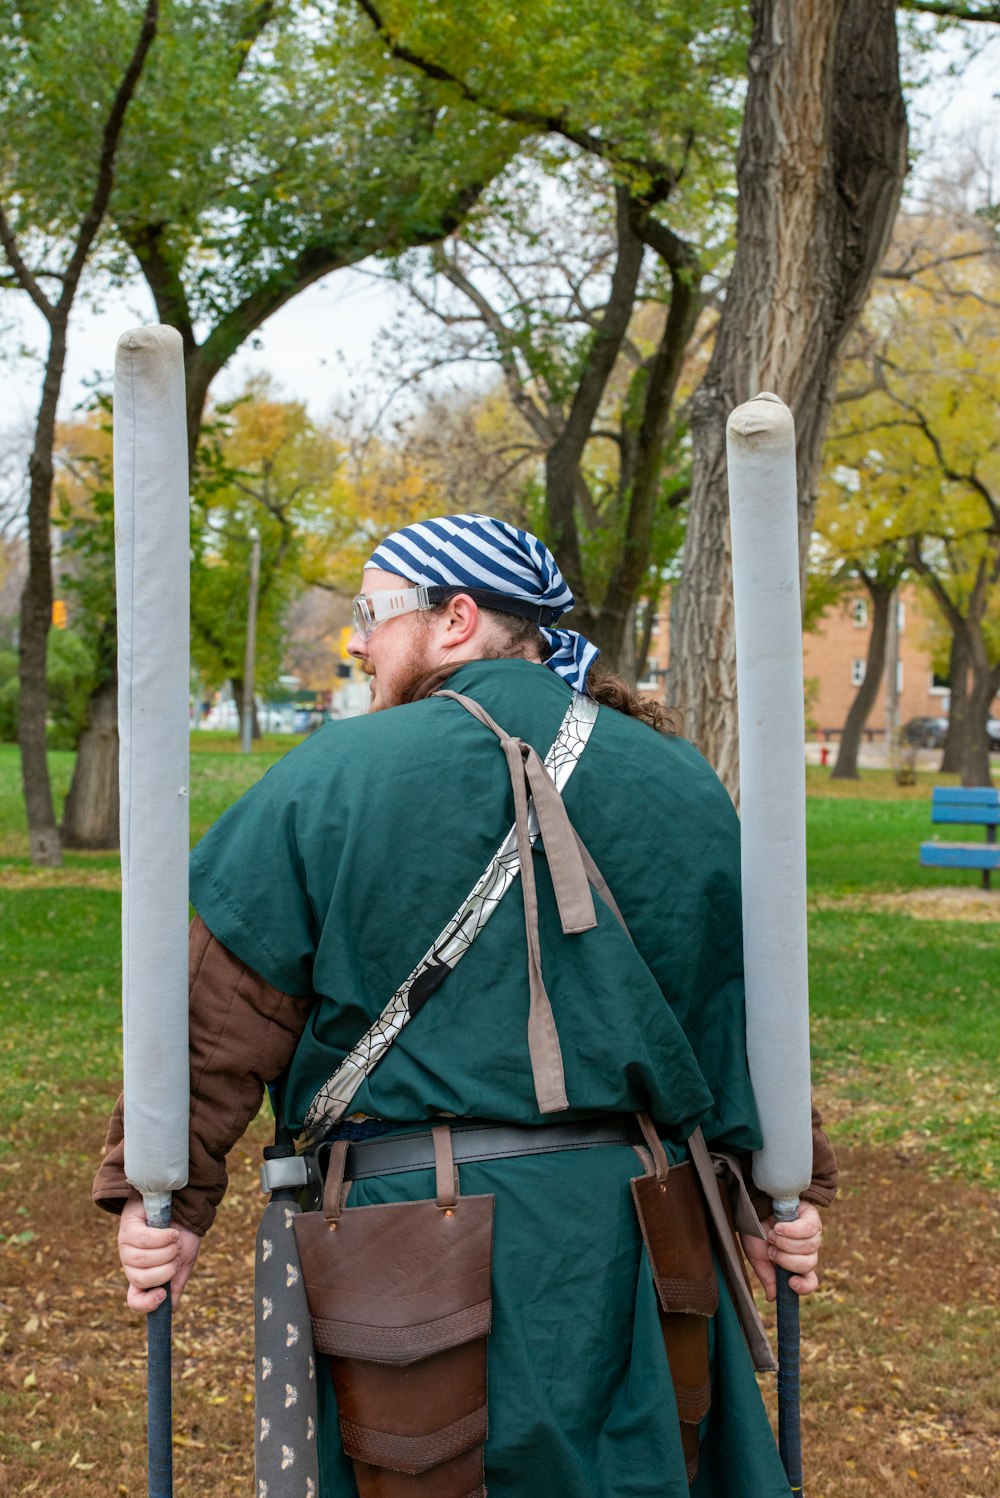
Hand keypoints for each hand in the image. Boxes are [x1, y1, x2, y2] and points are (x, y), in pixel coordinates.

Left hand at [117, 1193, 200, 1313]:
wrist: (183, 1206)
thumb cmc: (181, 1234)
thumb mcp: (183, 1262)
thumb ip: (176, 1284)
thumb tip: (172, 1310)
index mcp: (142, 1276)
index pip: (134, 1300)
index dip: (146, 1303)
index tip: (163, 1294)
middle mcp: (130, 1263)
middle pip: (140, 1279)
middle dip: (166, 1268)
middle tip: (177, 1254)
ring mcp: (126, 1245)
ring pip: (142, 1260)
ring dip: (166, 1251)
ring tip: (175, 1240)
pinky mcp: (128, 1226)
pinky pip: (143, 1240)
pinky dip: (162, 1237)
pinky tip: (172, 1232)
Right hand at [741, 1202, 822, 1300]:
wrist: (751, 1206)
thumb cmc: (754, 1231)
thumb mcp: (758, 1257)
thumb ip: (768, 1277)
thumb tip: (773, 1298)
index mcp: (796, 1263)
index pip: (811, 1282)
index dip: (805, 1286)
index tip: (790, 1283)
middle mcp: (807, 1250)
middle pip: (809, 1264)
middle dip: (786, 1258)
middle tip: (771, 1248)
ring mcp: (812, 1233)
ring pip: (810, 1248)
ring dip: (786, 1243)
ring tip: (773, 1234)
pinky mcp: (811, 1216)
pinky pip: (810, 1229)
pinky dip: (792, 1230)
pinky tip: (779, 1226)